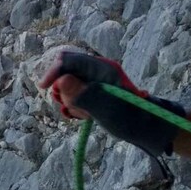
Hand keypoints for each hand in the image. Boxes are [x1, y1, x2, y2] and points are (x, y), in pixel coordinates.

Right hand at [38, 51, 184, 156]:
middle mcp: (95, 70)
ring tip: (85, 114)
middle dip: (64, 91)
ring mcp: (92, 81)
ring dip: (69, 101)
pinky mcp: (90, 91)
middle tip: (76, 109)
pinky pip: (71, 94)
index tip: (44, 87)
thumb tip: (62, 80)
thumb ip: (85, 94)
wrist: (147, 128)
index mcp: (102, 67)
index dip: (54, 71)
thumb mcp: (108, 109)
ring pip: (65, 85)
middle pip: (64, 72)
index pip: (69, 60)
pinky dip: (72, 105)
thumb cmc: (132, 119)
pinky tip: (84, 115)